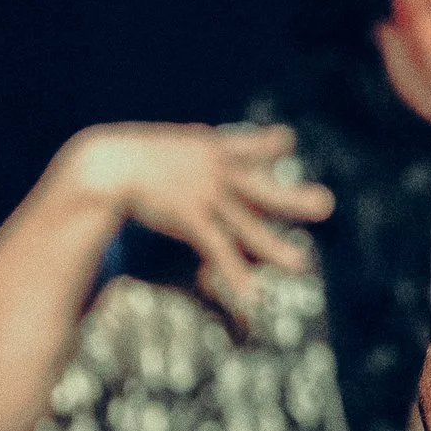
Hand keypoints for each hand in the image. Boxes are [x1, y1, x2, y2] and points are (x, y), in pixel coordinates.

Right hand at [64, 121, 336, 311]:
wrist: (104, 162)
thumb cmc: (129, 155)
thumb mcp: (164, 144)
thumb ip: (190, 146)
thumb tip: (201, 134)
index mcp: (209, 149)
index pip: (247, 144)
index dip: (268, 144)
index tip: (287, 142)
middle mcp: (216, 171)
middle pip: (260, 189)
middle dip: (293, 199)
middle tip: (327, 205)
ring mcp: (205, 195)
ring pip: (246, 225)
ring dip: (273, 248)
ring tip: (300, 266)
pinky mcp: (190, 217)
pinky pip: (218, 248)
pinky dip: (234, 273)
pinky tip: (252, 296)